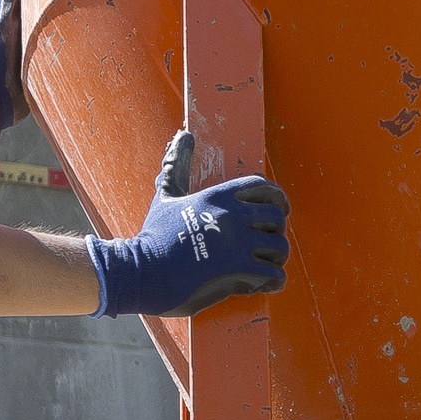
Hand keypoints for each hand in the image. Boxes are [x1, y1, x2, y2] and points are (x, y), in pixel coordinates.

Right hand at [89, 130, 287, 315]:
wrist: (140, 272)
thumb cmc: (153, 236)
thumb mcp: (166, 196)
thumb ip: (177, 165)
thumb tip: (182, 136)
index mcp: (218, 196)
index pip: (264, 186)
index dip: (276, 199)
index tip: (274, 212)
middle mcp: (231, 215)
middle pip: (277, 217)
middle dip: (275, 231)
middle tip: (265, 244)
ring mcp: (236, 243)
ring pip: (280, 247)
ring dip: (276, 259)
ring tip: (264, 266)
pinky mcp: (237, 270)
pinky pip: (274, 275)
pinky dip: (273, 281)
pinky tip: (261, 283)